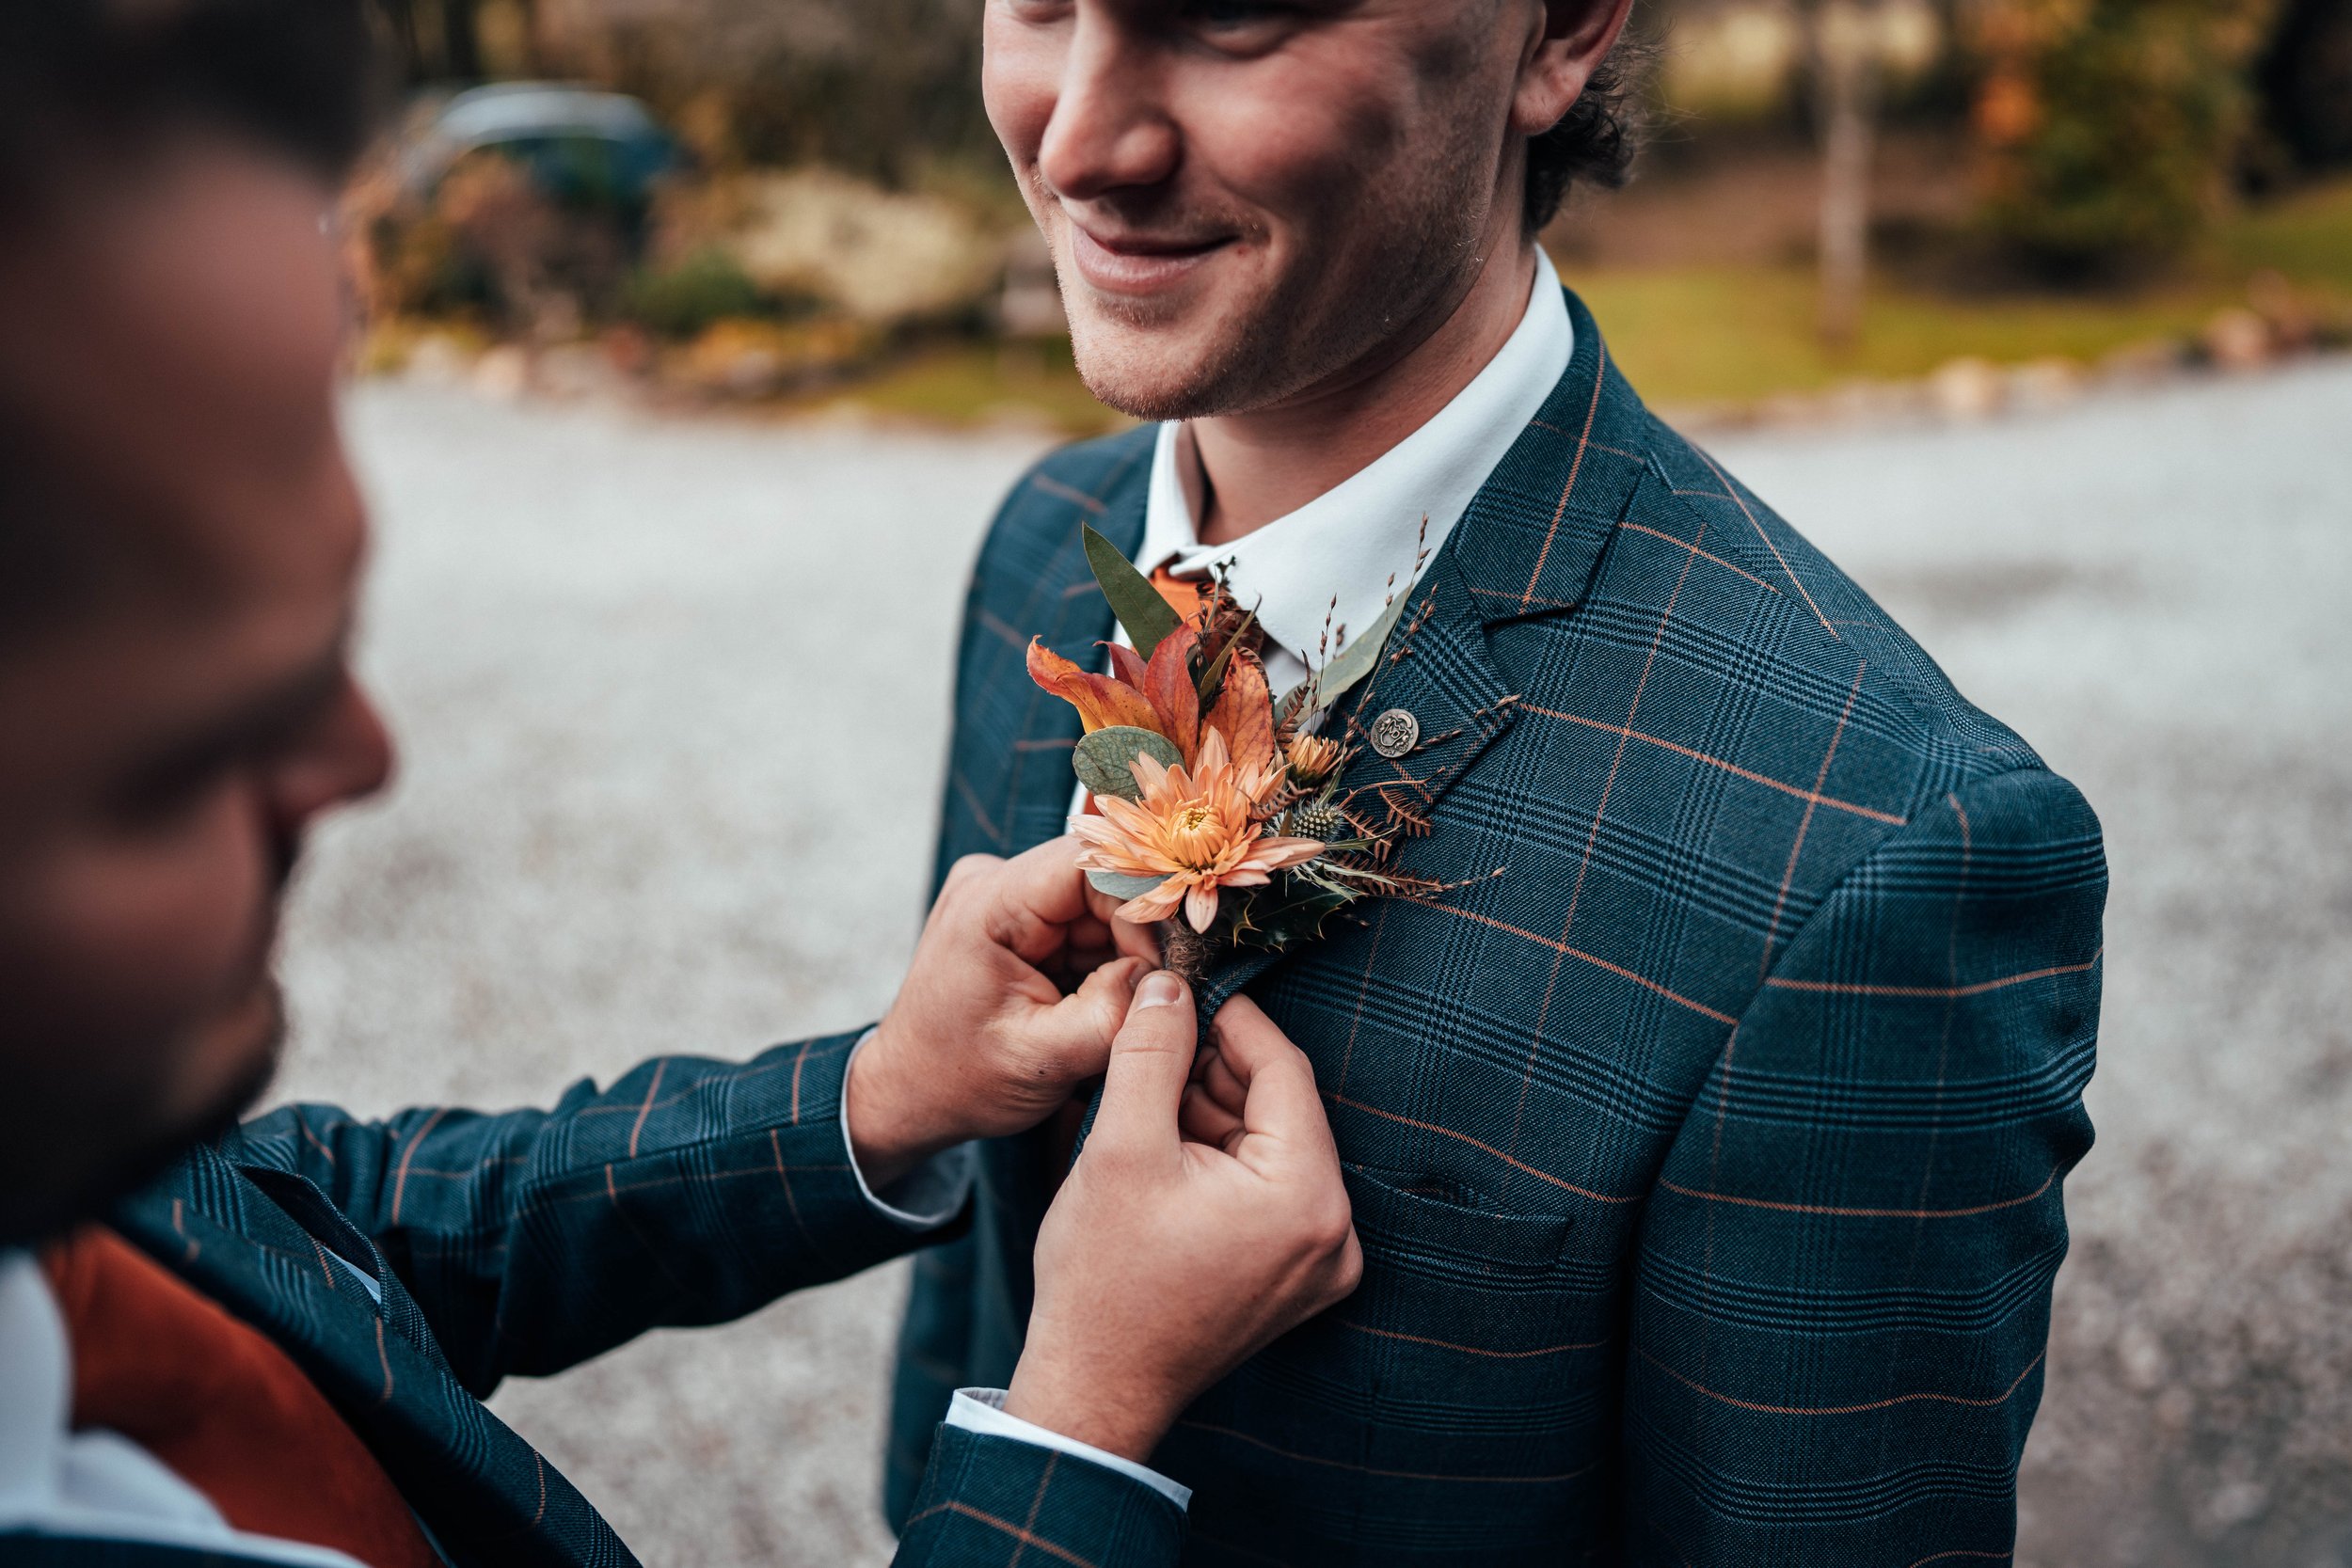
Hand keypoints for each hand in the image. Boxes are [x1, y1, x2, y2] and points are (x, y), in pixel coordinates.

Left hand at [847, 839, 1157, 1188]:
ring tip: (1113, 1009)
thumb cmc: (961, 1081)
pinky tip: (1095, 1001)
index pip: (1090, 862)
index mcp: (988, 905)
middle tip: (1153, 996)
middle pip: (1100, 882)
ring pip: (1098, 906)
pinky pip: (1082, 923)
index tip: (1167, 963)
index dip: (1142, 903)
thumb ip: (1112, 1014)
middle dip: (1136, 939)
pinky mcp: (1015, 916)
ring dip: (1120, 955)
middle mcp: (993, 882)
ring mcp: (1003, 895)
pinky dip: (1101, 962)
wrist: (909, 1093)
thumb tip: (1169, 980)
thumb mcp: (1044, 1060)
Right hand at [1003, 974, 1361, 1461]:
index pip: (1284, 1070)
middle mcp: (1333, 1233)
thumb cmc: (1104, 1279)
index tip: (1184, 989)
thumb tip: (1170, 984)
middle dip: (1214, 1070)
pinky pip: (1266, 1190)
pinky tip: (1164, 1146)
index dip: (1230, 1019)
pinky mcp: (1293, 1280)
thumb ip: (1152, 1052)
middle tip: (1153, 1039)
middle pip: (1279, 1108)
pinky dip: (1220, 1159)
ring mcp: (1318, 1263)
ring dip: (1212, 1112)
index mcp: (1308, 1197)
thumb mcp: (1121, 1145)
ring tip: (1146, 1096)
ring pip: (1269, 1146)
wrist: (1094, 1388)